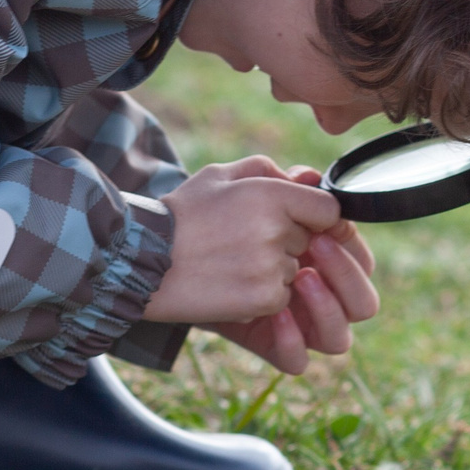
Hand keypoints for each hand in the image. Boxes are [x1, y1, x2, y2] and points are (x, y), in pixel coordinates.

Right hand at [142, 159, 378, 375]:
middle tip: (242, 240)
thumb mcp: (219, 176)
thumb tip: (308, 177)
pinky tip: (228, 283)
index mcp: (271, 194)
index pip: (328, 209)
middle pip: (310, 241)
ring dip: (273, 270)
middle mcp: (277, 229)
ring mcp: (272, 267)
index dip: (312, 215)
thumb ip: (268, 170)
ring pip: (296, 271)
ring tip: (229, 261)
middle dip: (287, 242)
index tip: (292, 220)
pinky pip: (281, 298)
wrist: (141, 260)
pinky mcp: (263, 299)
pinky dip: (261, 296)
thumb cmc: (180, 214)